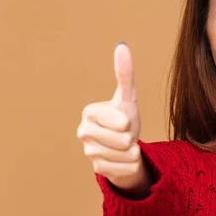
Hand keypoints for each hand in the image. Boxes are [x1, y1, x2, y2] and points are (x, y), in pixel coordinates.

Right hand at [77, 42, 147, 193]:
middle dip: (130, 138)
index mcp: (89, 113)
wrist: (126, 147)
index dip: (126, 122)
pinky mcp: (97, 169)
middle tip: (125, 134)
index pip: (117, 121)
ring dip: (132, 151)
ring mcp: (88, 152)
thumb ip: (124, 73)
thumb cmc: (125, 118)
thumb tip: (121, 46)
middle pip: (121, 139)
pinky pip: (126, 168)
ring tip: (125, 145)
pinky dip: (132, 164)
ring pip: (124, 154)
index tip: (123, 121)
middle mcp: (83, 132)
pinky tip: (124, 159)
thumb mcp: (128, 98)